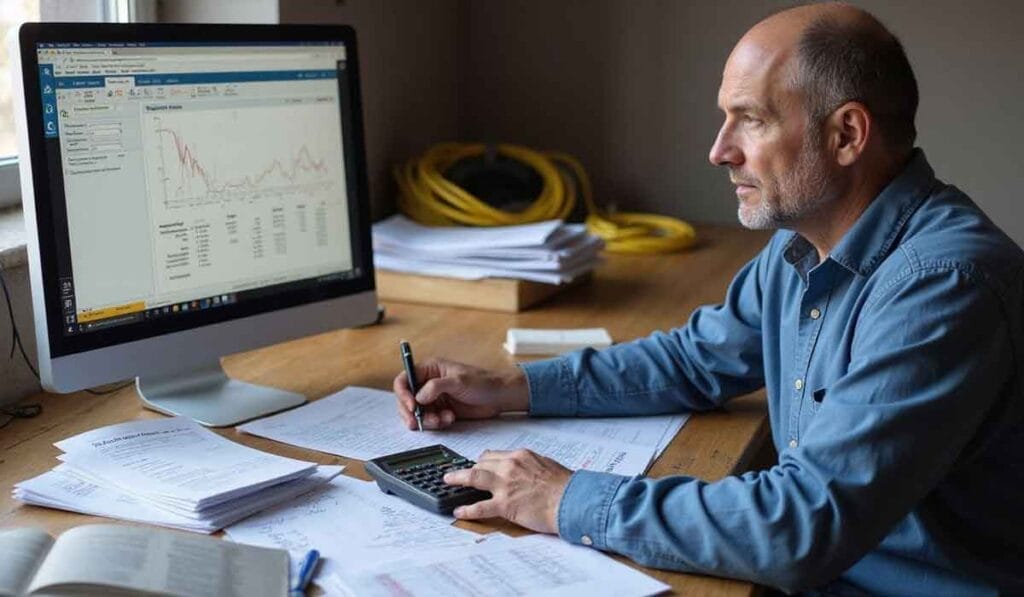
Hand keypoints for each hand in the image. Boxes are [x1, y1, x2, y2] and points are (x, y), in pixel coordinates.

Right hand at [393, 358, 528, 430]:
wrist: (499, 397)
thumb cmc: (482, 382)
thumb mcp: (459, 381)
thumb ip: (436, 387)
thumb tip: (418, 397)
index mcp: (430, 370)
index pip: (404, 380)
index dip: (403, 393)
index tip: (412, 406)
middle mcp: (428, 384)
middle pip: (406, 399)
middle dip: (410, 412)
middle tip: (417, 423)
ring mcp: (434, 399)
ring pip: (416, 413)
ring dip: (425, 420)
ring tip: (441, 420)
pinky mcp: (441, 411)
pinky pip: (429, 421)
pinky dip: (436, 424)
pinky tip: (450, 419)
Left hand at [443, 449, 571, 533]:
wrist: (571, 500)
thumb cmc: (564, 486)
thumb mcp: (546, 465)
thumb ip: (530, 465)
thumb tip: (525, 469)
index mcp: (520, 456)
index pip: (494, 455)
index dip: (483, 461)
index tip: (478, 464)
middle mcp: (510, 466)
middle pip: (481, 463)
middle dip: (469, 468)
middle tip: (459, 473)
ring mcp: (505, 485)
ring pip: (473, 477)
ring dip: (458, 478)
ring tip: (448, 480)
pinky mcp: (505, 505)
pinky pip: (480, 506)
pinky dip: (467, 509)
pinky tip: (458, 512)